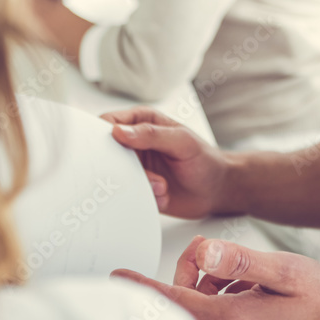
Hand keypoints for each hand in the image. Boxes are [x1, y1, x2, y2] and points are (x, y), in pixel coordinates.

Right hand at [101, 108, 232, 218]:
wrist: (217, 190)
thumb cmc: (204, 159)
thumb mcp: (182, 142)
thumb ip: (151, 135)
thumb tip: (118, 131)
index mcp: (141, 122)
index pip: (108, 123)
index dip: (102, 136)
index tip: (111, 151)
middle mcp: (133, 144)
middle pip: (106, 153)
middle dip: (120, 168)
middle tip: (147, 175)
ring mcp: (134, 167)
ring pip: (115, 177)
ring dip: (138, 185)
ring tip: (162, 186)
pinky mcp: (137, 188)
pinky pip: (126, 195)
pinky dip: (144, 198)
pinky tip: (164, 195)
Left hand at [112, 236, 319, 319]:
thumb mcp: (284, 269)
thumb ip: (241, 261)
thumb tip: (206, 252)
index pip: (175, 301)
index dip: (144, 287)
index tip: (118, 277)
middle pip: (182, 303)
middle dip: (191, 273)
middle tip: (216, 254)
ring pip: (196, 312)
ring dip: (208, 286)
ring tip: (243, 274)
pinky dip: (219, 300)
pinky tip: (245, 289)